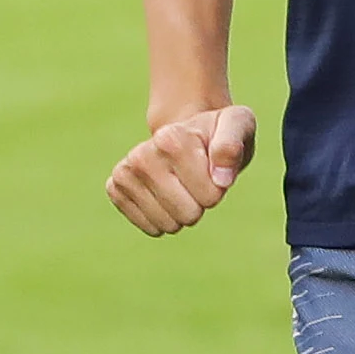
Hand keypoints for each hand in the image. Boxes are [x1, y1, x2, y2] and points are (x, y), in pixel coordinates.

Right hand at [107, 104, 258, 236]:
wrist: (188, 134)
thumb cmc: (216, 132)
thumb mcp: (238, 125)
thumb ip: (232, 146)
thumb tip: (221, 179)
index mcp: (169, 139)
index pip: (210, 196)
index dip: (219, 186)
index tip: (212, 165)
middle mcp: (140, 156)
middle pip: (189, 214)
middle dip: (201, 202)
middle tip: (197, 178)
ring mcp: (124, 173)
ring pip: (168, 225)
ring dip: (183, 212)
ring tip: (182, 185)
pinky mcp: (116, 189)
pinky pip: (150, 228)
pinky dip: (165, 219)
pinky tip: (166, 196)